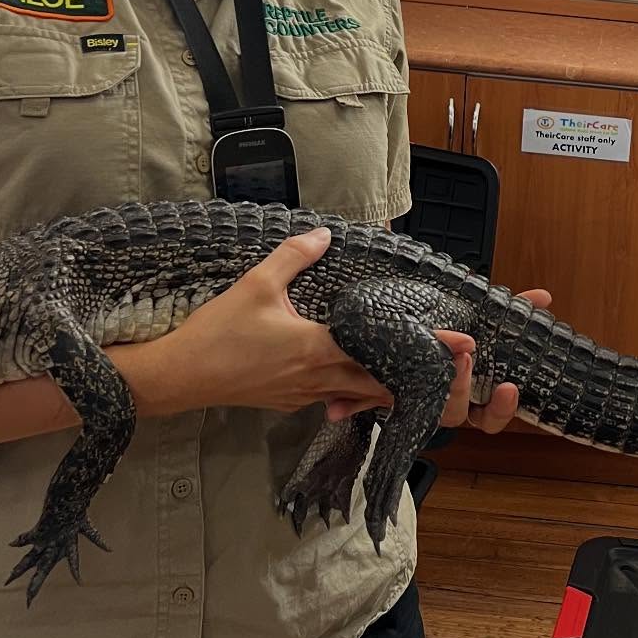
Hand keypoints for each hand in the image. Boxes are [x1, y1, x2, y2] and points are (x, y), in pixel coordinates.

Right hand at [122, 230, 548, 435]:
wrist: (178, 378)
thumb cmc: (216, 334)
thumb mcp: (255, 285)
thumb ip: (294, 257)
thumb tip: (325, 234)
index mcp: (319, 351)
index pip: (382, 352)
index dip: (423, 350)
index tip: (458, 345)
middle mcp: (320, 379)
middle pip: (382, 384)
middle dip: (417, 375)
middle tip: (452, 363)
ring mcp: (306, 396)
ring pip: (361, 396)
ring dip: (389, 386)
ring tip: (419, 371)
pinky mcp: (291, 403)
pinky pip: (336, 399)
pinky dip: (357, 391)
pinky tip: (362, 378)